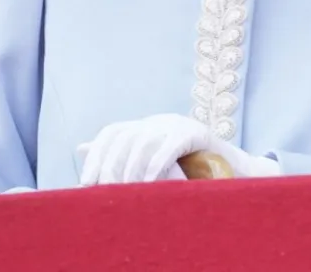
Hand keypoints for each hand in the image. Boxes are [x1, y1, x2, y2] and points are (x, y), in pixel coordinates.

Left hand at [76, 113, 280, 185]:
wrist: (229, 166)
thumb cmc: (188, 168)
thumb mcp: (150, 162)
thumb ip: (118, 154)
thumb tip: (81, 148)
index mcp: (145, 126)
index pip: (112, 132)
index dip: (97, 155)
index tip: (86, 183)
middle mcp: (158, 121)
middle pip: (124, 135)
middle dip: (110, 164)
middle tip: (105, 190)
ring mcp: (177, 123)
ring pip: (145, 140)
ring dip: (131, 167)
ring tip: (126, 190)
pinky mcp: (196, 131)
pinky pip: (172, 145)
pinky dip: (158, 162)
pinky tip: (150, 181)